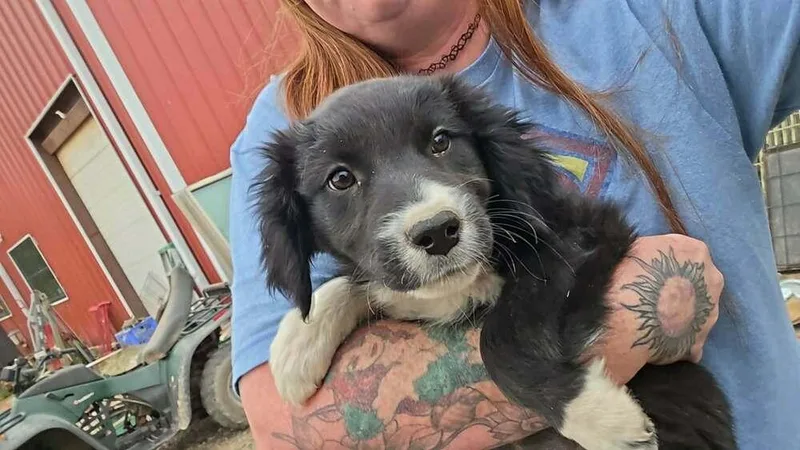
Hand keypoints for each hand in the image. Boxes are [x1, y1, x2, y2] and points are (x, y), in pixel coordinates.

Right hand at [597, 234, 722, 382]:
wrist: (628, 315)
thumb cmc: (628, 273)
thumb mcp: (638, 248)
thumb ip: (655, 252)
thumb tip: (651, 259)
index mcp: (696, 253)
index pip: (688, 254)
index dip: (669, 264)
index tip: (653, 271)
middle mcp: (712, 280)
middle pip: (700, 282)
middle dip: (682, 289)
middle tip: (655, 295)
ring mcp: (710, 313)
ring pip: (699, 312)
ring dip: (681, 315)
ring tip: (654, 321)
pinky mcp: (699, 341)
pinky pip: (690, 341)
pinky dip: (678, 340)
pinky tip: (658, 341)